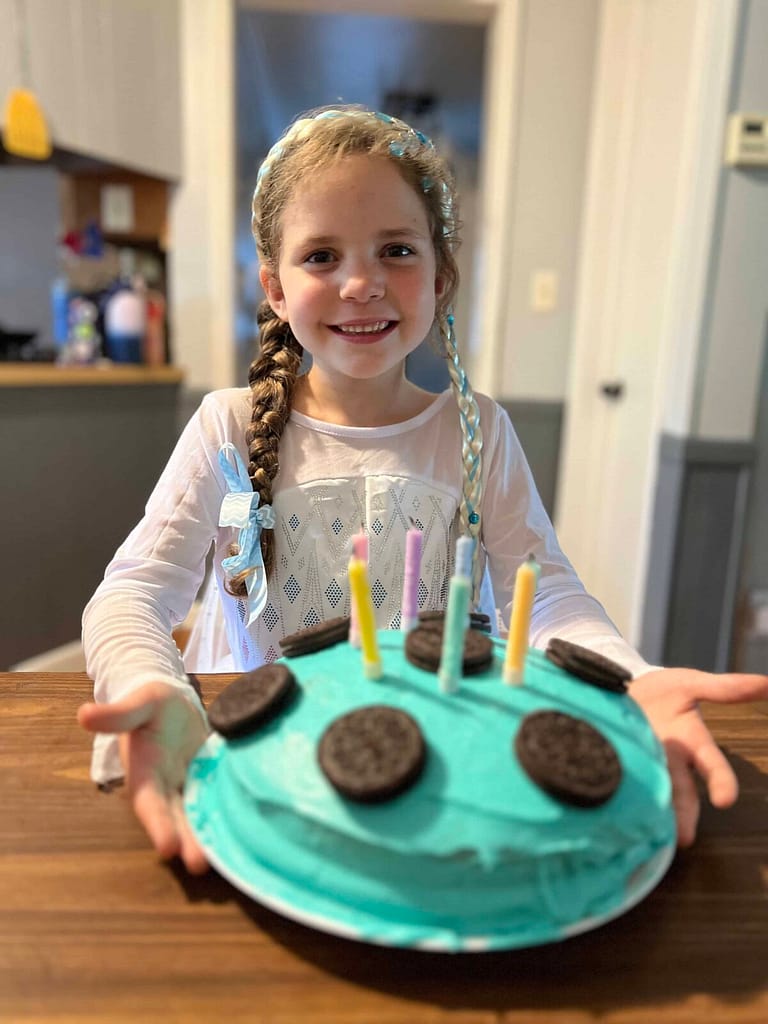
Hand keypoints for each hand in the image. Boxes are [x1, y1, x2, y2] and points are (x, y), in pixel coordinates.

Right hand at [78, 682, 209, 873]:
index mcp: (144, 772)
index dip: (157, 824)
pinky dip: (224, 817)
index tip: (167, 846)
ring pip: (196, 816)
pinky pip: (215, 802)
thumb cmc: (154, 701)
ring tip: (221, 859)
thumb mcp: (140, 702)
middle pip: (175, 818)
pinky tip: (242, 833)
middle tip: (200, 864)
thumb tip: (84, 714)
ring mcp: (188, 787)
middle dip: (186, 841)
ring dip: (205, 837)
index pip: (149, 802)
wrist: (175, 703)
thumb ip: (118, 714)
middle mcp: (165, 787)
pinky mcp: (209, 782)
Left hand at [630, 668, 767, 846]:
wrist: (623, 689)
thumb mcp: (693, 684)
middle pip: (680, 792)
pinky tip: (612, 813)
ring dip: (653, 813)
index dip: (721, 781)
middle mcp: (668, 760)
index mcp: (691, 743)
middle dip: (684, 815)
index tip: (725, 799)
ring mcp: (642, 765)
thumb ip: (727, 688)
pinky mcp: (614, 765)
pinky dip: (617, 796)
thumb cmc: (664, 692)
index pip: (712, 765)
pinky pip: (617, 781)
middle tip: (685, 838)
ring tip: (651, 833)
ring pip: (651, 793)